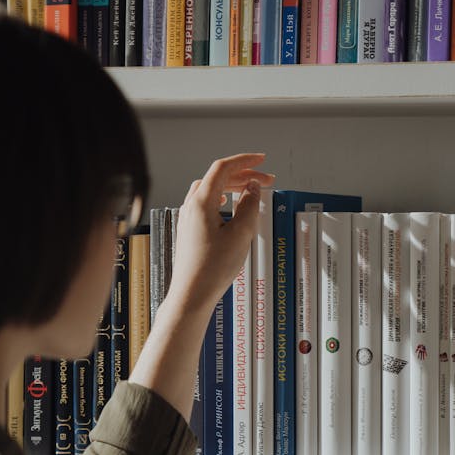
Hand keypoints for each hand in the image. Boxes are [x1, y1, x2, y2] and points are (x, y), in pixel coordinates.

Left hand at [166, 153, 274, 316]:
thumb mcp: (240, 234)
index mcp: (202, 202)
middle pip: (217, 177)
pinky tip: (230, 205)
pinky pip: (207, 203)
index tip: (261, 160)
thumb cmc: (211, 269)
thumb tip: (253, 189)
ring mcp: (188, 218)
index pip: (223, 168)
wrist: (192, 294)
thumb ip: (249, 206)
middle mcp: (191, 206)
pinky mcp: (190, 230)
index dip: (244, 161)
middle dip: (243, 175)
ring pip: (211, 189)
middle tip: (265, 180)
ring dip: (232, 185)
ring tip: (252, 190)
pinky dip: (223, 197)